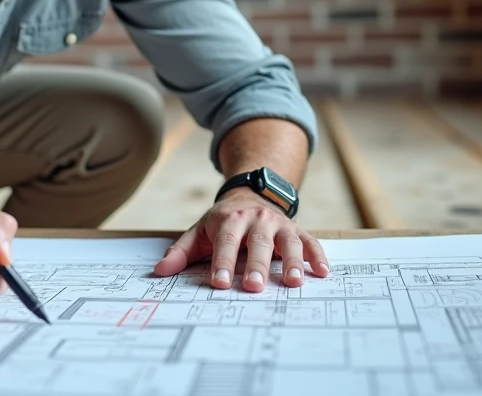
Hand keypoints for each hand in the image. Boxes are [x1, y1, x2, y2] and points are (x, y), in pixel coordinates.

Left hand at [153, 189, 330, 290]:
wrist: (251, 194)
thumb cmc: (222, 222)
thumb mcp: (199, 232)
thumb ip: (181, 252)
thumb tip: (159, 271)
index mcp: (229, 219)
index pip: (225, 242)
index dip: (222, 263)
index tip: (219, 284)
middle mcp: (256, 219)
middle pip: (257, 242)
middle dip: (256, 265)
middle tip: (253, 286)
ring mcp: (278, 224)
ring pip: (287, 241)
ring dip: (291, 261)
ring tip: (293, 282)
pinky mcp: (296, 229)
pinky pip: (310, 241)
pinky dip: (317, 255)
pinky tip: (322, 272)